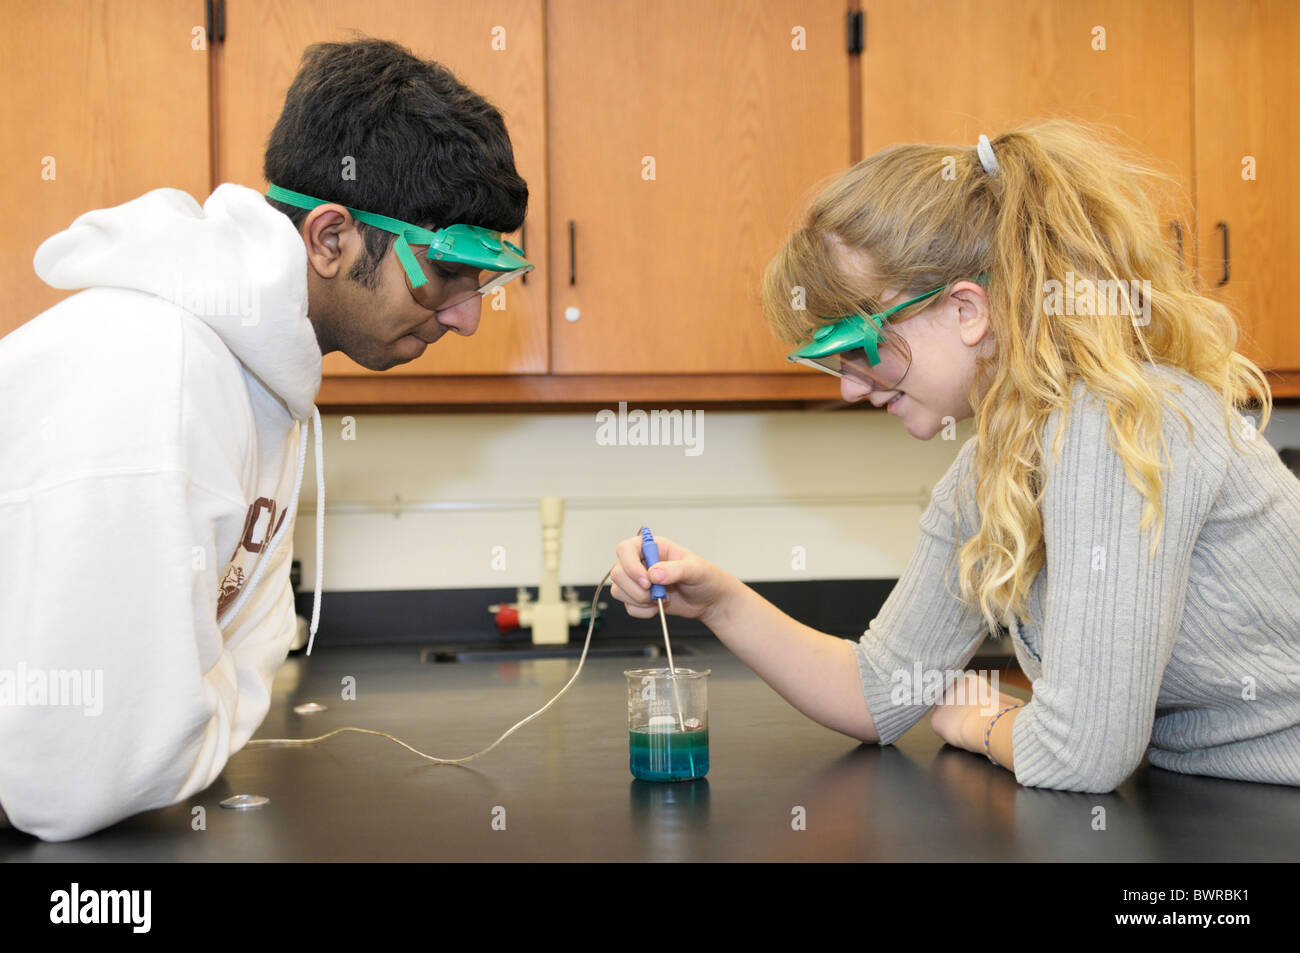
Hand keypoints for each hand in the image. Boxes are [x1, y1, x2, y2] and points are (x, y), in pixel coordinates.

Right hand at [610, 534, 730, 623]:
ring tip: (662, 599)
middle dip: (637, 589)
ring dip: (640, 601)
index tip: (647, 581)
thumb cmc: (705, 577)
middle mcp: (640, 562)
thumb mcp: (696, 570)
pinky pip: (629, 607)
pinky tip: (658, 607)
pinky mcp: (638, 598)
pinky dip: (643, 611)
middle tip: (658, 593)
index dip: (630, 566)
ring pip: (619, 591)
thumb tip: (654, 574)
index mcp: (652, 547)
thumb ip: (675, 570)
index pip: (625, 549)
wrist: (709, 600)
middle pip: (618, 573)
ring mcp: (637, 581)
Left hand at [929, 671, 1021, 752]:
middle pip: (954, 700)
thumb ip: (1007, 701)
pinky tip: (959, 735)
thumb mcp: (1010, 702)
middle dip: (960, 710)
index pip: (967, 691)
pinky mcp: (935, 720)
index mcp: (969, 681)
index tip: (979, 712)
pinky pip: (941, 727)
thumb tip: (1018, 705)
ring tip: (967, 728)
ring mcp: (941, 703)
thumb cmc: (1001, 713)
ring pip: (946, 713)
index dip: (973, 704)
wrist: (986, 724)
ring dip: (954, 721)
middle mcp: (951, 688)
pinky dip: (949, 733)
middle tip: (971, 722)